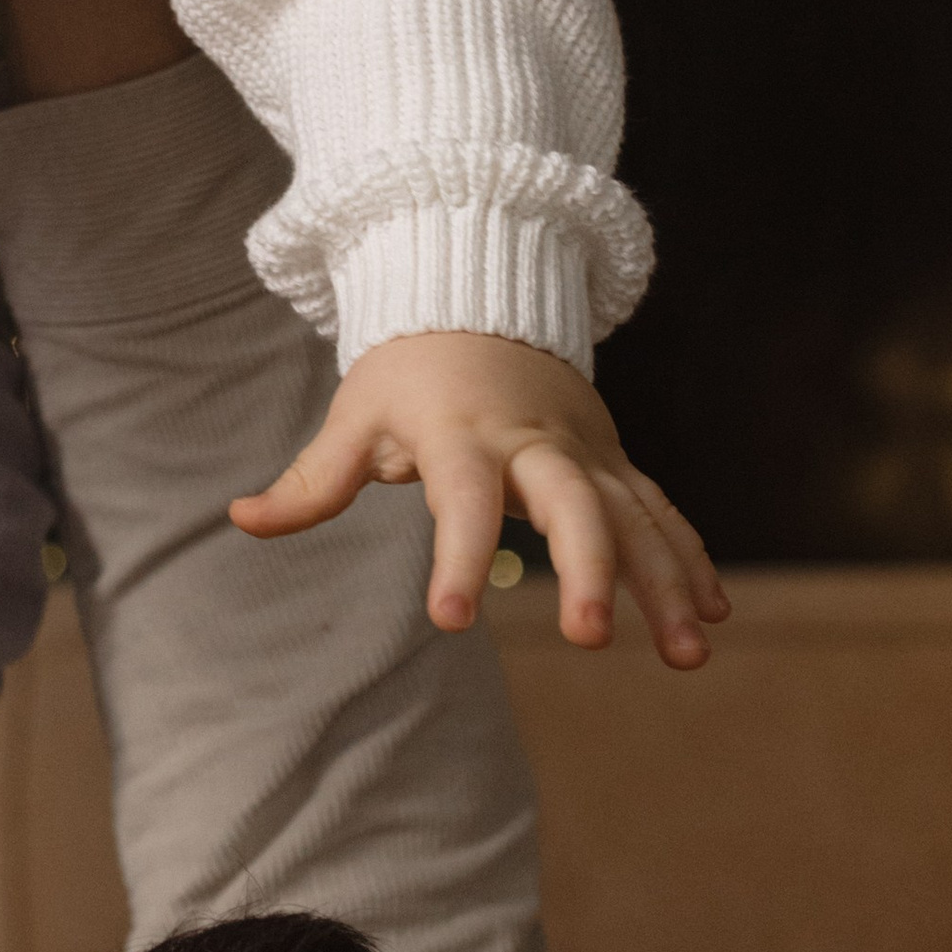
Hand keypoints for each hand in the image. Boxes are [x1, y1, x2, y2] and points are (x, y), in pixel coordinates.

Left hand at [232, 330, 727, 668]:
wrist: (482, 298)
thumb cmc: (409, 371)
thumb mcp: (355, 414)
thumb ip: (310, 479)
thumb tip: (239, 516)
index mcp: (462, 434)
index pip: (462, 498)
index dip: (456, 554)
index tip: (451, 620)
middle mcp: (534, 442)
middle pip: (572, 504)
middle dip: (588, 569)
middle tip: (592, 639)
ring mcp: (584, 450)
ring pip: (634, 515)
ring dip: (666, 581)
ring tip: (687, 653)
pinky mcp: (612, 459)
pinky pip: (658, 509)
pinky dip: (687, 556)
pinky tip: (711, 610)